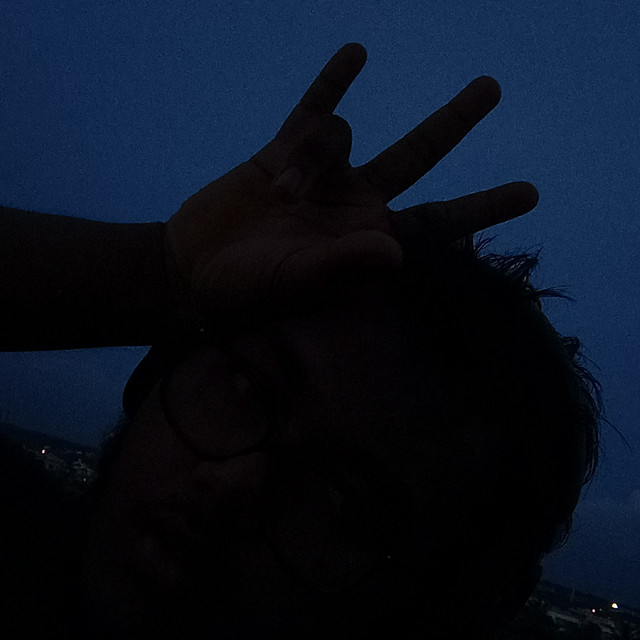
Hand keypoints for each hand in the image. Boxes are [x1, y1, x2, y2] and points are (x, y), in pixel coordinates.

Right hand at [165, 43, 537, 324]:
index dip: (481, 208)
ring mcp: (321, 176)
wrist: (192, 270)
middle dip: (452, 122)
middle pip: (416, 156)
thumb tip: (397, 252)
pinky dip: (330, 85)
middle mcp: (354, 204)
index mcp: (367, 239)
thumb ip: (343, 265)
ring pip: (340, 135)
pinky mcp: (281, 152)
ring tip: (280, 189)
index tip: (529, 192)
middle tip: (491, 87)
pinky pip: (311, 111)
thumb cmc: (246, 290)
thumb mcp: (294, 282)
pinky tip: (355, 55)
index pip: (436, 223)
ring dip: (312, 153)